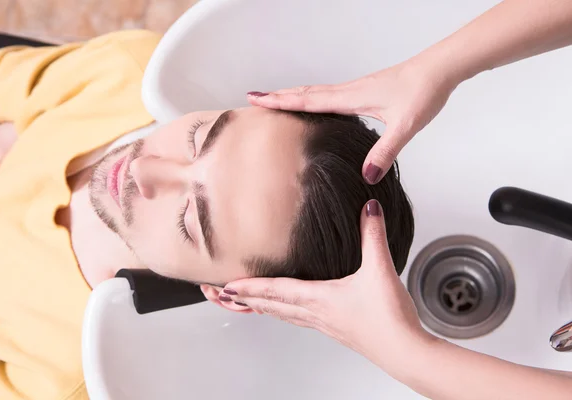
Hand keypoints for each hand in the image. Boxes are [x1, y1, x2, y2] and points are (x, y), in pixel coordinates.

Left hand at [221, 200, 433, 372]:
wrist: (405, 352)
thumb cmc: (389, 319)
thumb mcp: (380, 269)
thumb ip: (372, 235)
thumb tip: (369, 208)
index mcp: (319, 299)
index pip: (275, 291)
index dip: (248, 287)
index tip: (225, 287)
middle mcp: (316, 313)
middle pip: (271, 306)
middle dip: (243, 300)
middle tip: (219, 296)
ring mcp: (325, 324)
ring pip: (283, 314)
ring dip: (261, 307)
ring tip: (245, 303)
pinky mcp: (336, 329)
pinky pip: (300, 319)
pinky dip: (284, 313)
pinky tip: (290, 312)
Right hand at [247, 57, 458, 183]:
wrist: (439, 70)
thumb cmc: (422, 92)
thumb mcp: (404, 127)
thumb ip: (384, 152)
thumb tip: (366, 175)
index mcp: (351, 98)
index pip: (308, 100)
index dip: (281, 102)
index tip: (257, 100)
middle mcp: (349, 91)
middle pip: (306, 92)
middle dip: (279, 96)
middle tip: (255, 98)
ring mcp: (357, 89)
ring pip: (317, 91)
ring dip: (294, 95)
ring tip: (278, 99)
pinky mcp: (365, 91)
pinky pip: (330, 94)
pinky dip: (314, 96)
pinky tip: (318, 104)